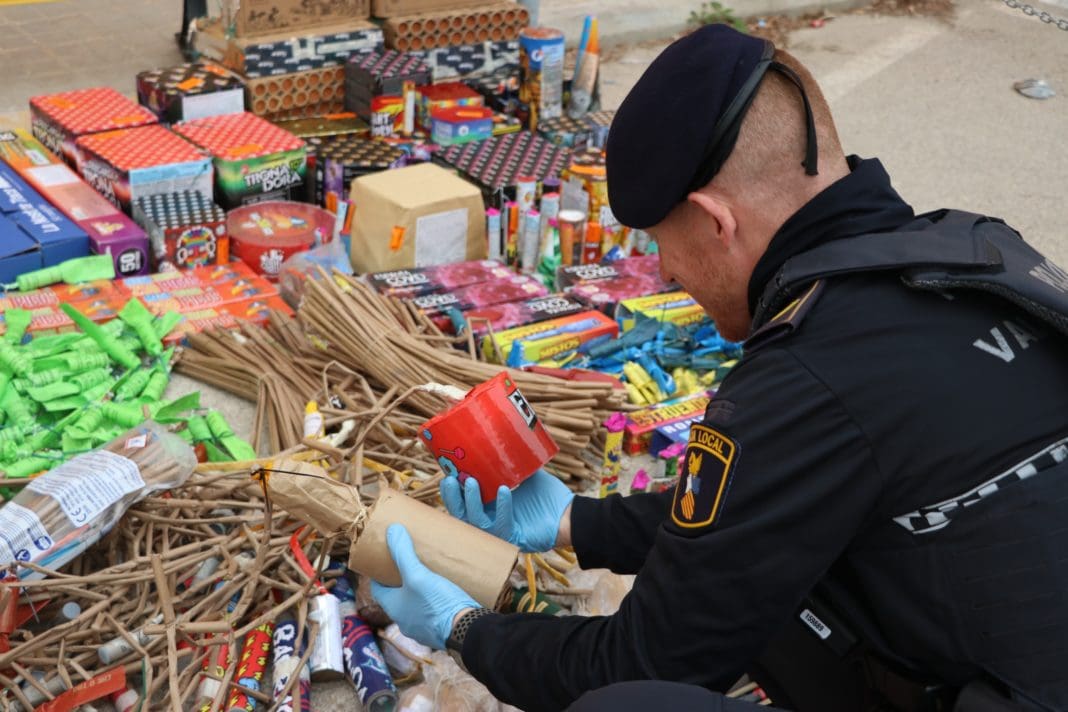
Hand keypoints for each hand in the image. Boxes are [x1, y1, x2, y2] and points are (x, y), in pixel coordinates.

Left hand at [370, 524, 477, 648]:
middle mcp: (405, 622)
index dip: (379, 574)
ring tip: (428, 575)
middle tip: (410, 563)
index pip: (378, 590)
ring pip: (415, 606)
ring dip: (418, 593)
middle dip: (401, 581)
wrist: (467, 631)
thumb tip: (392, 530)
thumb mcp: (418, 575)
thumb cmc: (438, 604)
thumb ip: (404, 554)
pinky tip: (445, 592)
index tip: (385, 561)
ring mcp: (423, 629)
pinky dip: (433, 602)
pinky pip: (432, 613)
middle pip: (397, 597)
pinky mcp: (440, 630)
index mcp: (395, 609)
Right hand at [440, 469, 574, 552]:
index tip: (445, 473)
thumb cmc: (547, 497)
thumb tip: (498, 439)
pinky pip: (502, 525)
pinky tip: (503, 491)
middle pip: (462, 516)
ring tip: (470, 482)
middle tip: (448, 479)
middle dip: (452, 498)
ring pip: (476, 523)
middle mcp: (491, 522)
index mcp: (489, 509)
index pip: (463, 503)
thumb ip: (511, 464)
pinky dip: (502, 507)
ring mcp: (501, 533)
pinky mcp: (514, 538)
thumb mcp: (525, 475)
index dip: (451, 491)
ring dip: (470, 502)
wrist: (570, 514)